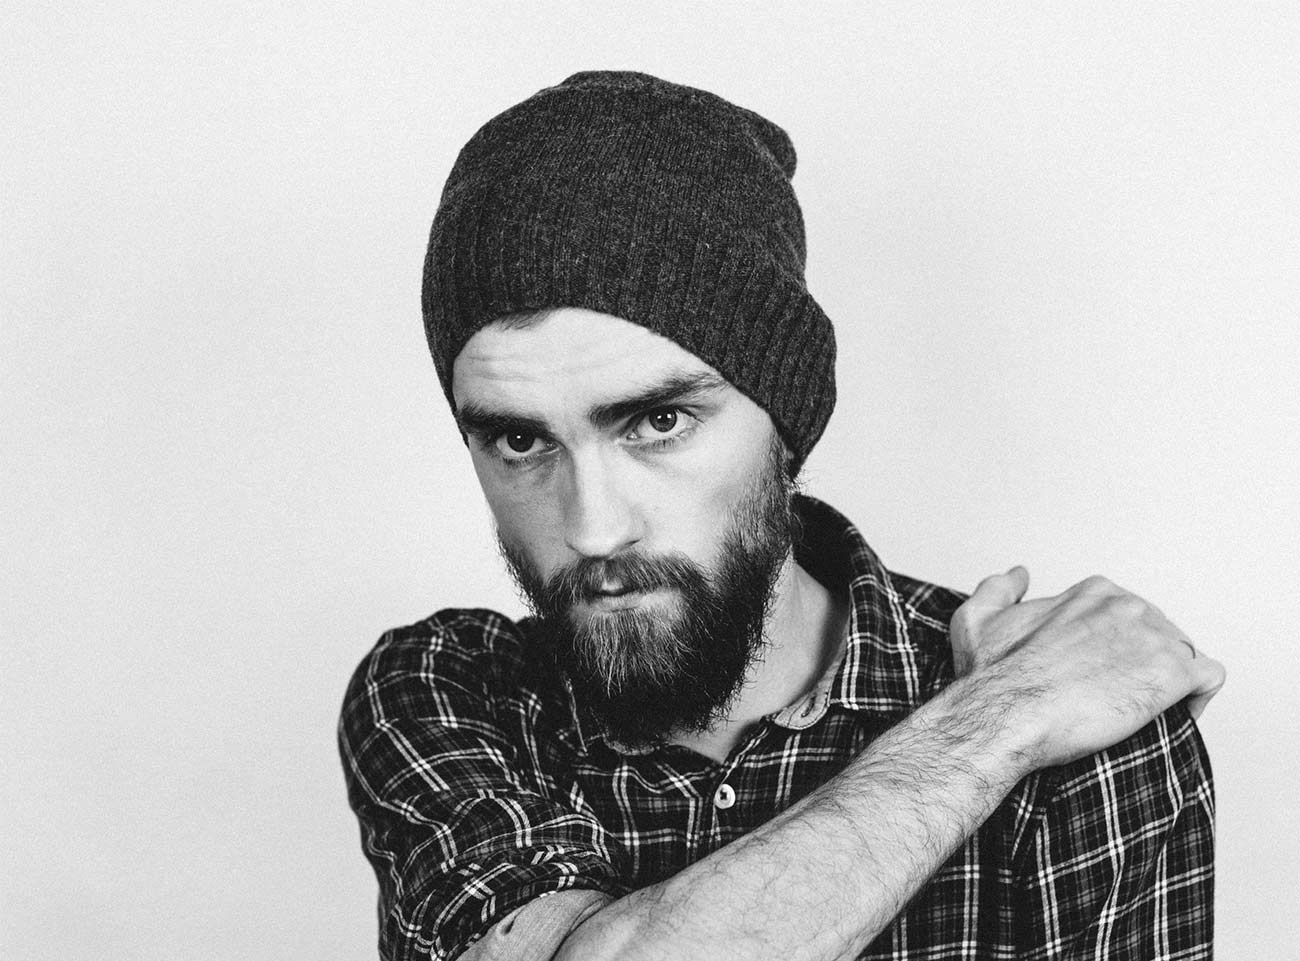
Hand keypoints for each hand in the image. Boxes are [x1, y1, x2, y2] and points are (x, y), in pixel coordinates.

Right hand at [948, 567, 1225, 768]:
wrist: (1006, 714)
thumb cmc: (992, 677)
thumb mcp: (976, 618)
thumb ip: (999, 587)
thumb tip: (1020, 573)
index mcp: (1094, 593)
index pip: (1128, 612)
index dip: (1118, 646)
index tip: (1099, 672)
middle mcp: (1128, 606)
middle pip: (1161, 632)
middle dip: (1144, 663)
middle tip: (1119, 696)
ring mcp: (1154, 638)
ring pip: (1185, 654)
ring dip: (1169, 682)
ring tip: (1141, 712)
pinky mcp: (1172, 674)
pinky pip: (1208, 679)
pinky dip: (1196, 698)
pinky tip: (1170, 716)